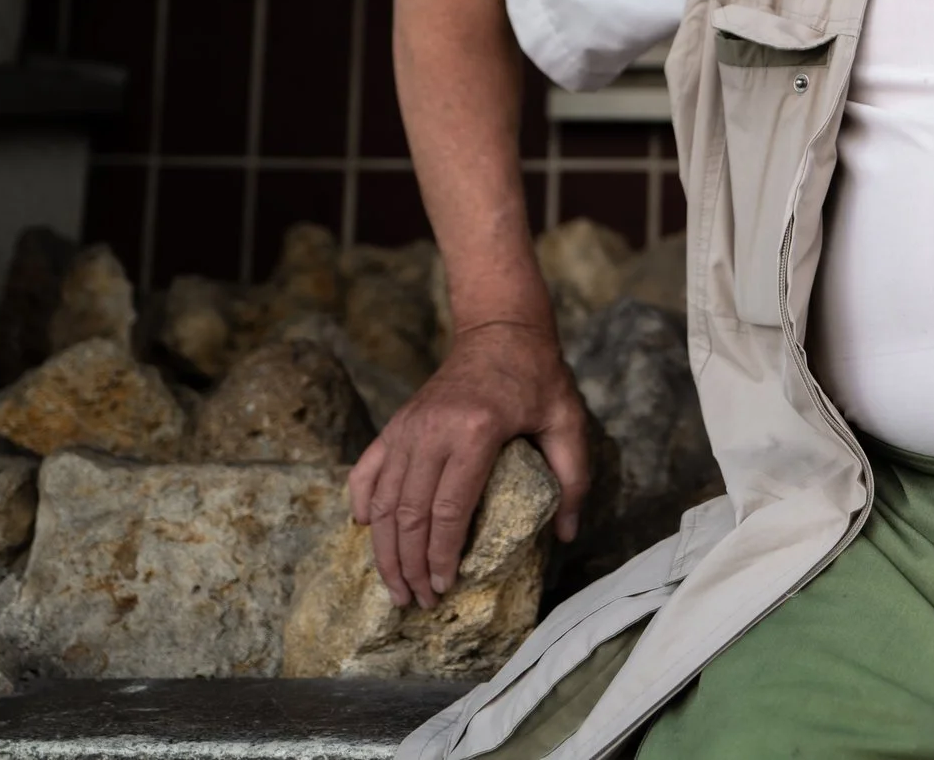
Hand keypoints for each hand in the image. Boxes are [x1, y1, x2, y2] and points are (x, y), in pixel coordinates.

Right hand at [348, 319, 591, 608]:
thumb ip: (572, 477)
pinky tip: (365, 532)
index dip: (442, 555)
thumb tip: (568, 534)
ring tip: (395, 586)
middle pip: (409, 514)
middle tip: (419, 601)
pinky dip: (361, 504)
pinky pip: (367, 471)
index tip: (445, 587)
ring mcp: (408, 427)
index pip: (449, 509)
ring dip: (384, 549)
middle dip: (410, 565)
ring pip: (382, 501)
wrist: (501, 331)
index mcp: (475, 432)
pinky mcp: (396, 424)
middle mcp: (432, 431)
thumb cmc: (538, 377)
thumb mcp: (568, 421)